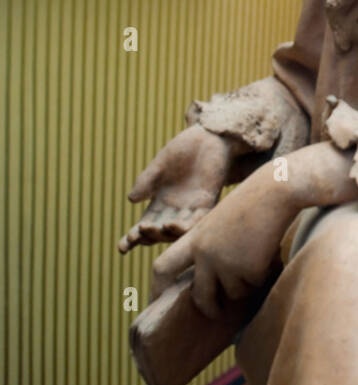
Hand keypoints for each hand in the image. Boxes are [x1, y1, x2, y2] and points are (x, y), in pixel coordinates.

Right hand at [118, 125, 238, 253]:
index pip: (145, 226)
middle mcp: (175, 210)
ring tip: (157, 227)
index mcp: (160, 203)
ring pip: (178, 230)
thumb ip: (147, 181)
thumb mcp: (160, 165)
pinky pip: (199, 219)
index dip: (133, 238)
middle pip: (160, 232)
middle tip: (138, 232)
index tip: (121, 248)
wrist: (208, 137)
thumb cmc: (182, 150)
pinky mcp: (208, 201)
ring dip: (167, 233)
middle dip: (148, 236)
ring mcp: (192, 207)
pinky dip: (188, 224)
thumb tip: (131, 200)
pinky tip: (175, 224)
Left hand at [149, 142, 357, 317]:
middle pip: (199, 296)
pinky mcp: (248, 270)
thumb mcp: (218, 223)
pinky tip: (267, 253)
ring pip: (233, 293)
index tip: (156, 303)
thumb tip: (210, 283)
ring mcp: (226, 263)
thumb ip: (208, 248)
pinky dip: (262, 275)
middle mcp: (204, 254)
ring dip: (246, 284)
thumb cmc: (249, 204)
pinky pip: (254, 286)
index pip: (162, 267)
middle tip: (214, 313)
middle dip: (208, 308)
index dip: (157, 288)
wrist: (275, 190)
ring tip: (256, 257)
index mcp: (193, 239)